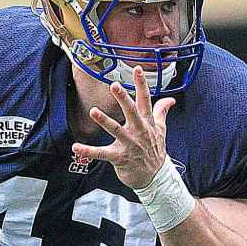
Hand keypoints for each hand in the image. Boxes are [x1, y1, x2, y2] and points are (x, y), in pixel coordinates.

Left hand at [72, 66, 176, 189]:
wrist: (155, 177)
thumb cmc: (155, 151)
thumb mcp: (161, 130)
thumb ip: (161, 113)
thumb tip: (171, 99)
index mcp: (147, 123)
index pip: (145, 100)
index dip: (141, 84)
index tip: (137, 69)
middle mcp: (139, 131)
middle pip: (131, 111)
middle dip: (123, 98)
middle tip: (114, 85)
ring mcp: (129, 144)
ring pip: (116, 130)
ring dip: (104, 120)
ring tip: (93, 111)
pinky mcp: (119, 158)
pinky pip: (102, 154)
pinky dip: (88, 151)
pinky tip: (76, 147)